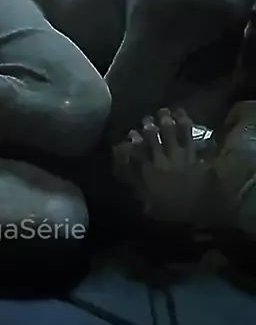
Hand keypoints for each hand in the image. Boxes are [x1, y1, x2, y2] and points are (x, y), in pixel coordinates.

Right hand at [122, 108, 209, 223]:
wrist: (199, 212)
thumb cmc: (171, 210)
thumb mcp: (147, 200)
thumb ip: (135, 183)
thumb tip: (125, 168)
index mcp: (149, 173)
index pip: (137, 151)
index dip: (134, 140)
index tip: (131, 133)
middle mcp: (162, 161)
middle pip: (154, 138)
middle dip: (149, 125)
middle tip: (147, 118)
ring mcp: (179, 157)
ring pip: (171, 133)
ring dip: (167, 120)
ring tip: (166, 112)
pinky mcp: (194, 156)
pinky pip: (189, 137)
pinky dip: (186, 124)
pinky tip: (184, 116)